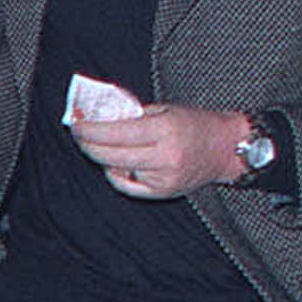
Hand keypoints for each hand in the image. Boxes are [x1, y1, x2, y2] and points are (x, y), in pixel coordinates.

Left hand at [66, 102, 255, 201]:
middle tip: (79, 136)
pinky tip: (116, 166)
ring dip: (103, 159)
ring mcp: (164, 177)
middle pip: (112, 156)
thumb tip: (100, 118)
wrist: (225, 148)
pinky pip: (129, 187)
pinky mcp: (164, 192)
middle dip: (89, 145)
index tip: (77, 125)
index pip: (117, 132)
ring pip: (118, 171)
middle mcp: (164, 156)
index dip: (91, 130)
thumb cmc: (195, 124)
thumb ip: (135, 115)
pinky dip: (117, 176)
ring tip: (100, 146)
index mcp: (165, 130)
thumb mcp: (166, 109)